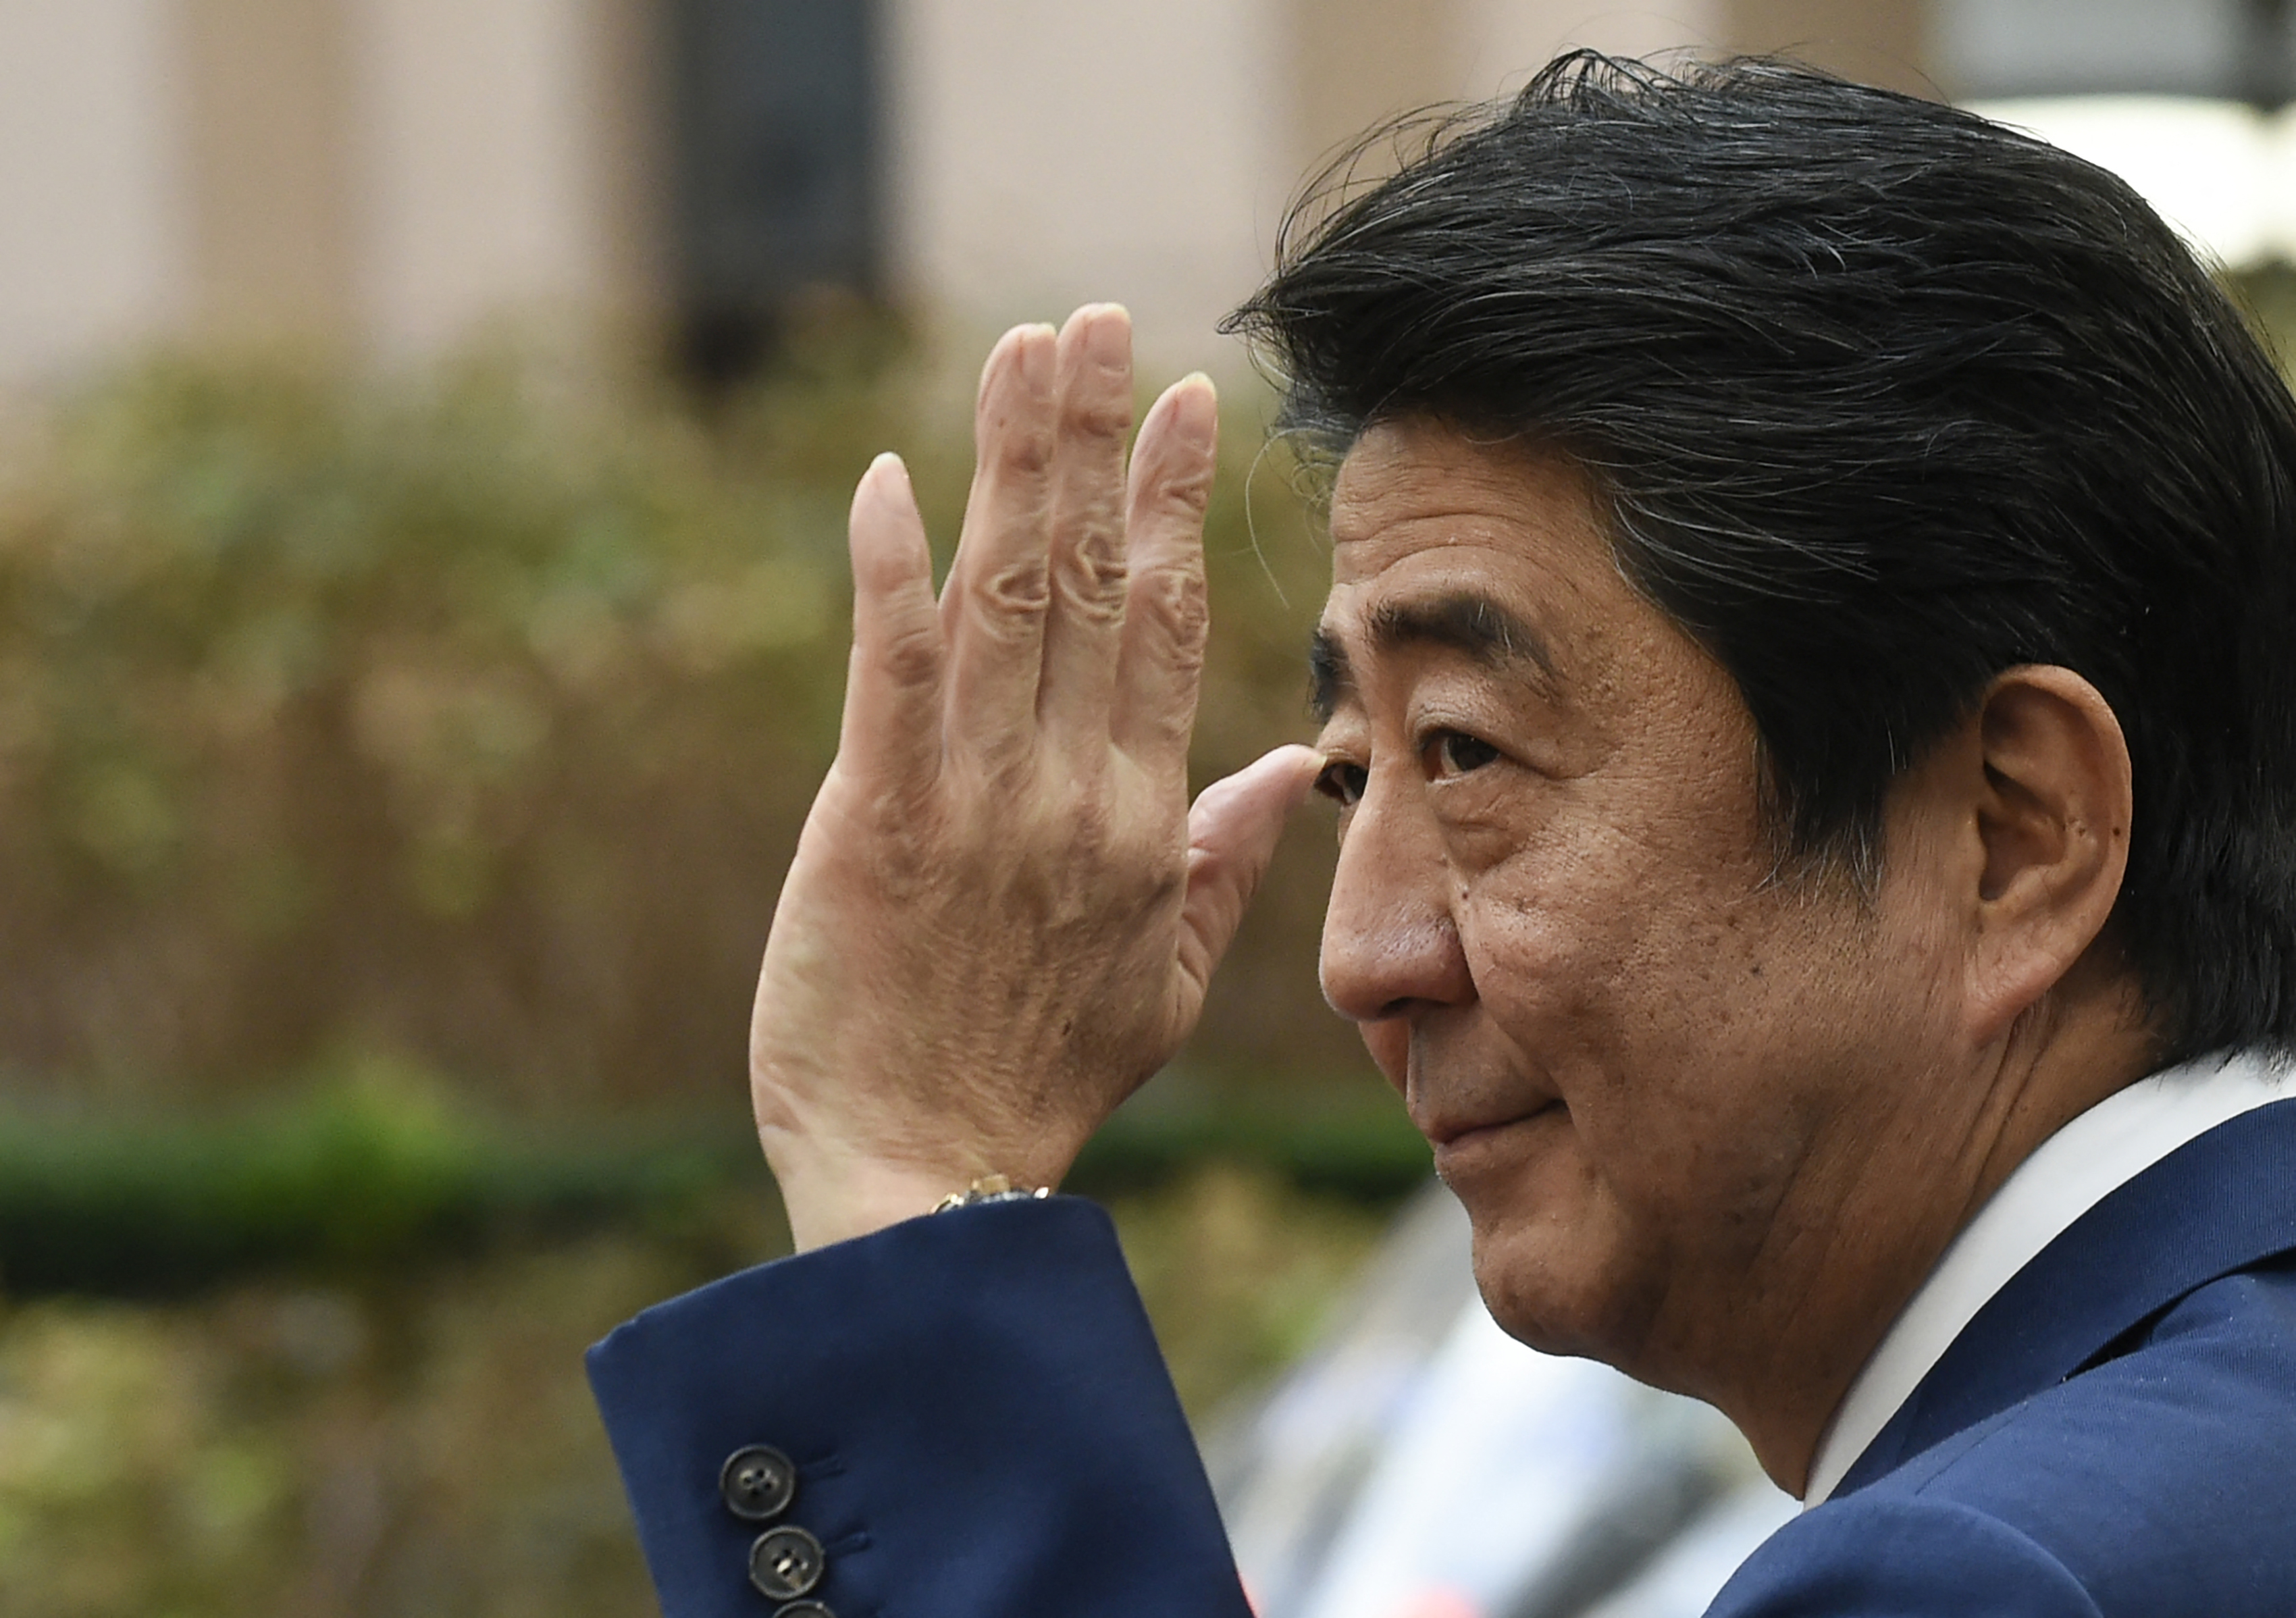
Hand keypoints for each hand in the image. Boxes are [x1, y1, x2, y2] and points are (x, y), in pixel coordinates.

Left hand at [750, 306, 1320, 1250]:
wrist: (926, 1185)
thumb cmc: (1040, 1080)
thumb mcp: (1167, 984)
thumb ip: (1226, 863)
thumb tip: (1287, 768)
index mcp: (1140, 825)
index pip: (1168, 631)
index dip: (1176, 506)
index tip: (1186, 400)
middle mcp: (1070, 796)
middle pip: (1095, 583)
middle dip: (1098, 440)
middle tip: (1101, 320)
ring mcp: (973, 805)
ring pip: (1006, 599)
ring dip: (1014, 463)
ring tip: (1025, 347)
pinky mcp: (872, 826)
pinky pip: (888, 676)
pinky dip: (888, 573)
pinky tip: (887, 478)